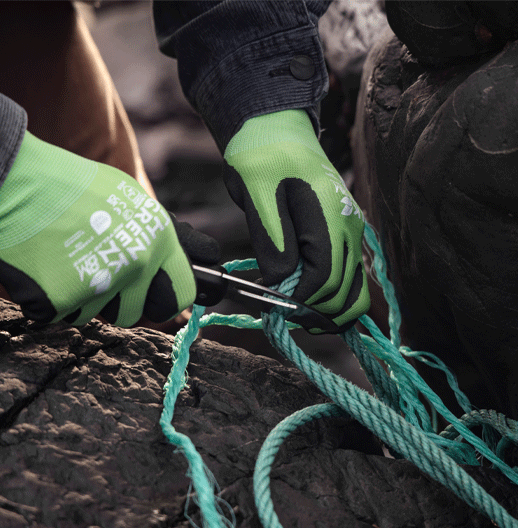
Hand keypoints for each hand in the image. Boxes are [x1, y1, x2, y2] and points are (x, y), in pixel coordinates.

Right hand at [0, 131, 204, 326]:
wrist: (13, 182)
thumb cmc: (75, 188)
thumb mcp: (132, 200)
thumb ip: (172, 236)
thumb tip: (212, 258)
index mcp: (156, 241)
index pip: (184, 294)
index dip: (170, 297)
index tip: (158, 295)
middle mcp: (133, 265)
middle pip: (140, 314)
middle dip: (124, 304)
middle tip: (101, 276)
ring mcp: (96, 285)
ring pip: (96, 315)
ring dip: (83, 297)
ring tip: (64, 259)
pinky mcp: (58, 301)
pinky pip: (59, 315)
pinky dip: (49, 299)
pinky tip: (42, 267)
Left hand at [222, 109, 369, 331]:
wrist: (278, 130)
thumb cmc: (262, 159)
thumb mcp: (257, 197)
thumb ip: (273, 243)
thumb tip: (283, 284)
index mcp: (328, 216)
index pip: (324, 278)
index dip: (300, 299)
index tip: (274, 305)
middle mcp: (349, 227)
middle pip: (343, 291)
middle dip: (313, 310)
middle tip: (281, 311)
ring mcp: (352, 231)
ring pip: (354, 289)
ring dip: (329, 310)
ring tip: (298, 313)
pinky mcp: (347, 233)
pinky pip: (350, 276)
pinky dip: (335, 295)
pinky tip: (311, 300)